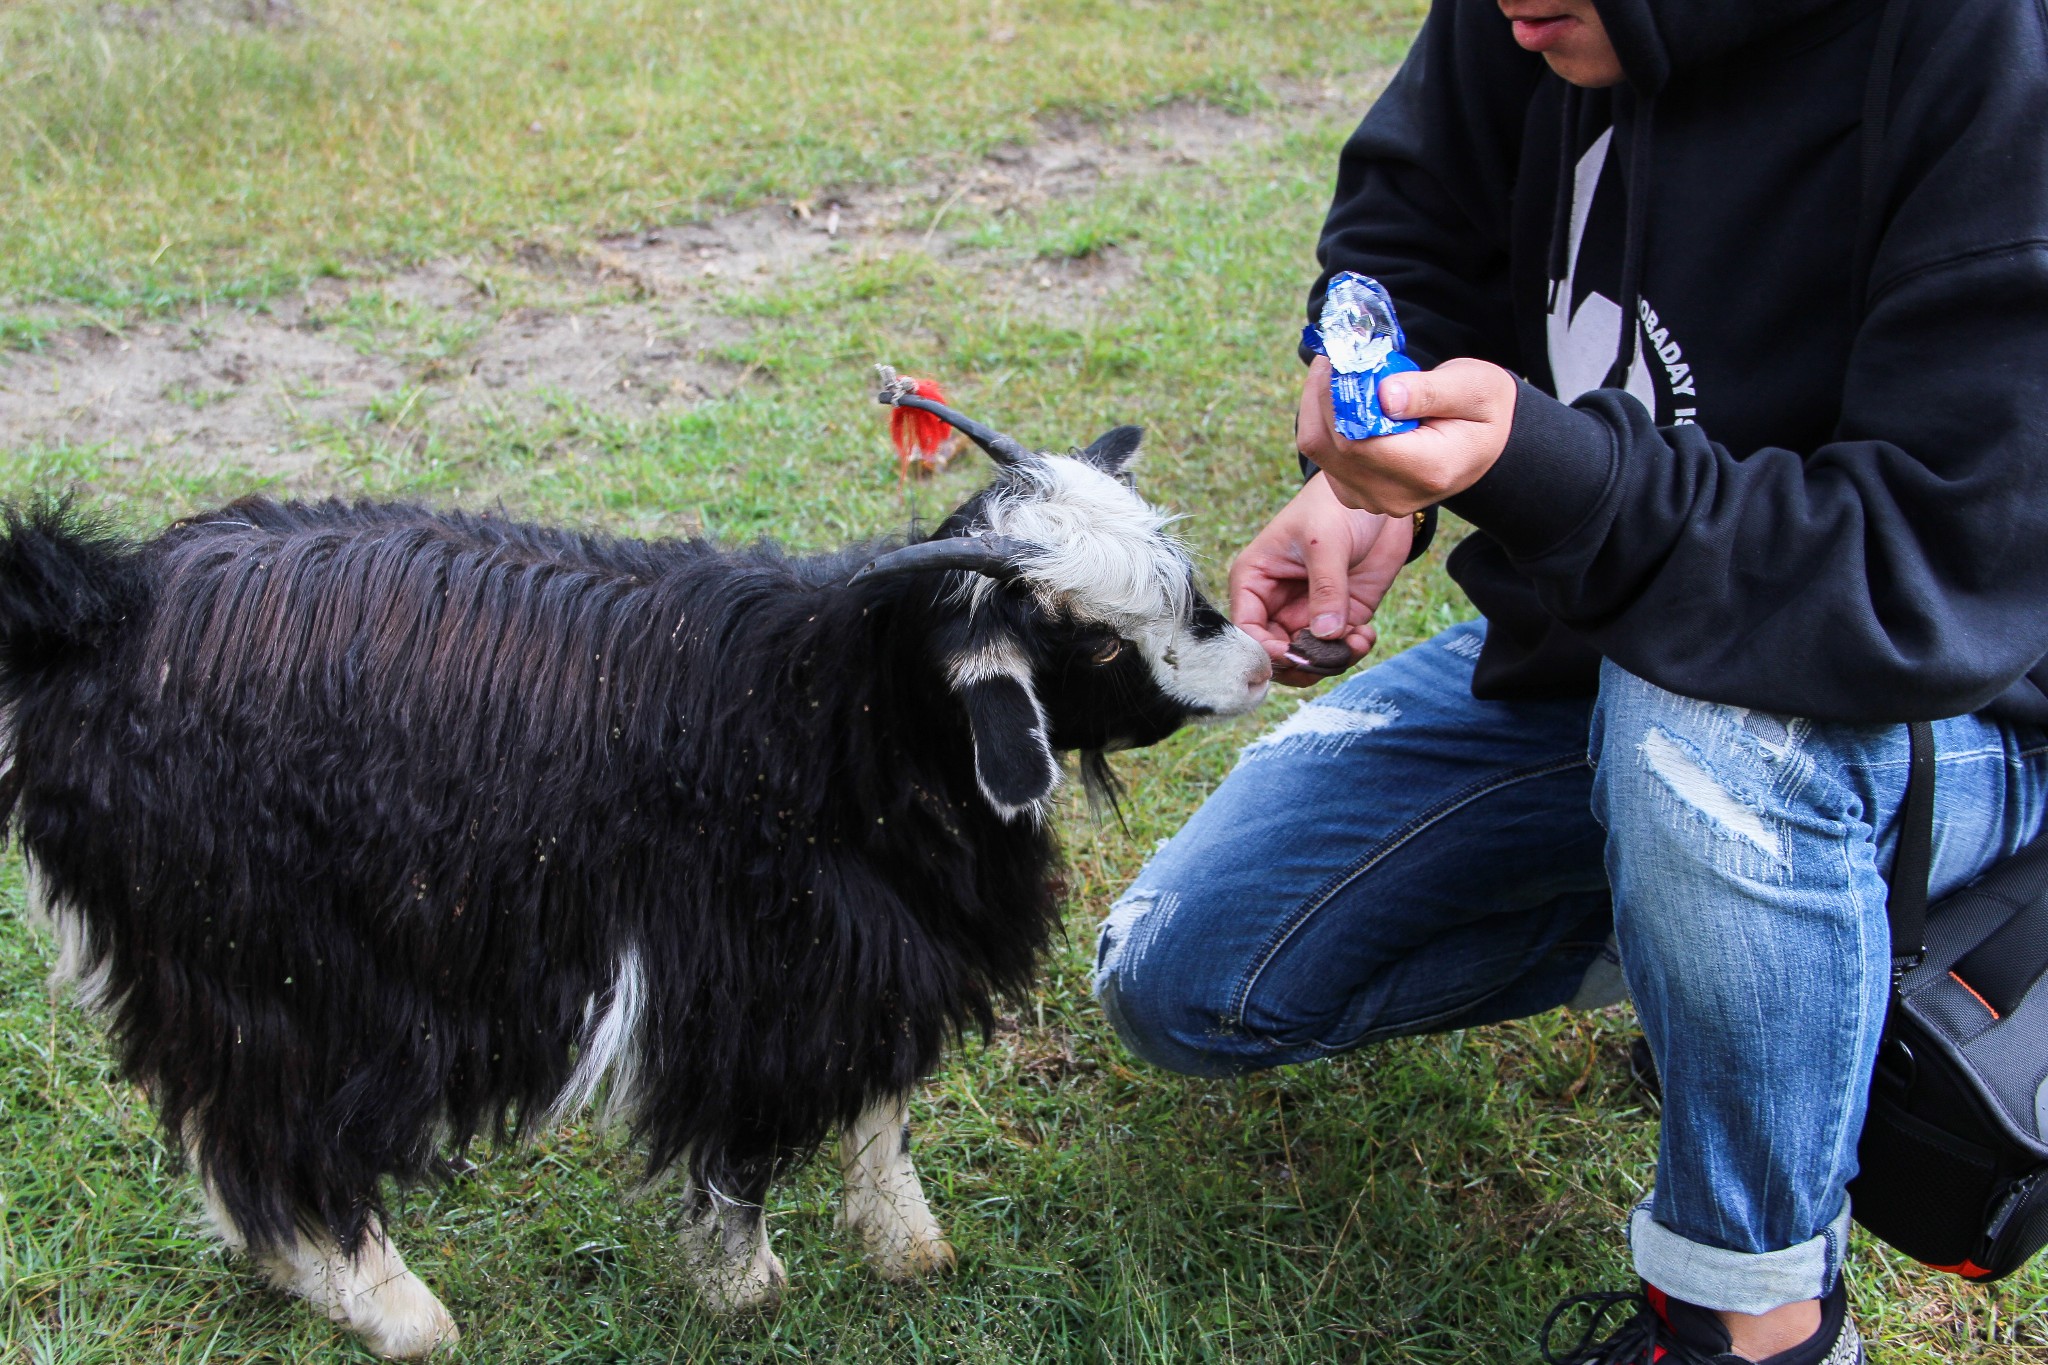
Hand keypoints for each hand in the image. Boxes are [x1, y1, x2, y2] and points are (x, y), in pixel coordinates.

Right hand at [1230, 472, 1412, 686]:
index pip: (1246, 631)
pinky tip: (1366, 634)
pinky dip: (1353, 651)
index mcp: (1255, 582)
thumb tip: (1326, 635)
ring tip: (1357, 641)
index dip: (1265, 651)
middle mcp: (1276, 603)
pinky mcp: (1340, 616)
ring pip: (1308, 657)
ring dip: (1331, 660)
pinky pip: (1339, 649)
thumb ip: (1325, 590)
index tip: (1295, 653)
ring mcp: (1309, 612)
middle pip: (1276, 653)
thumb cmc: (1334, 505)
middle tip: (1331, 655)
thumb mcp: (1326, 543)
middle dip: (1303, 661)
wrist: (1377, 496)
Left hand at [1296, 355, 1517, 514]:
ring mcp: (1372, 499)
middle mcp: (1394, 494)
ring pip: (1318, 451)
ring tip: (1334, 370)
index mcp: (1427, 470)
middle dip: (1321, 396)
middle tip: (1332, 356)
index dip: (1336, 399)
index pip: (1357, 442)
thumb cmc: (1485, 409)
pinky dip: (1322, 422)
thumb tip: (1383, 394)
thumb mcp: (1474, 388)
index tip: (1339, 359)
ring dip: (1317, 406)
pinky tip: (1339, 396)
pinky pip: (1323, 456)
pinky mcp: (1357, 492)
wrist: (1489, 445)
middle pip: (1329, 447)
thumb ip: (1429, 391)